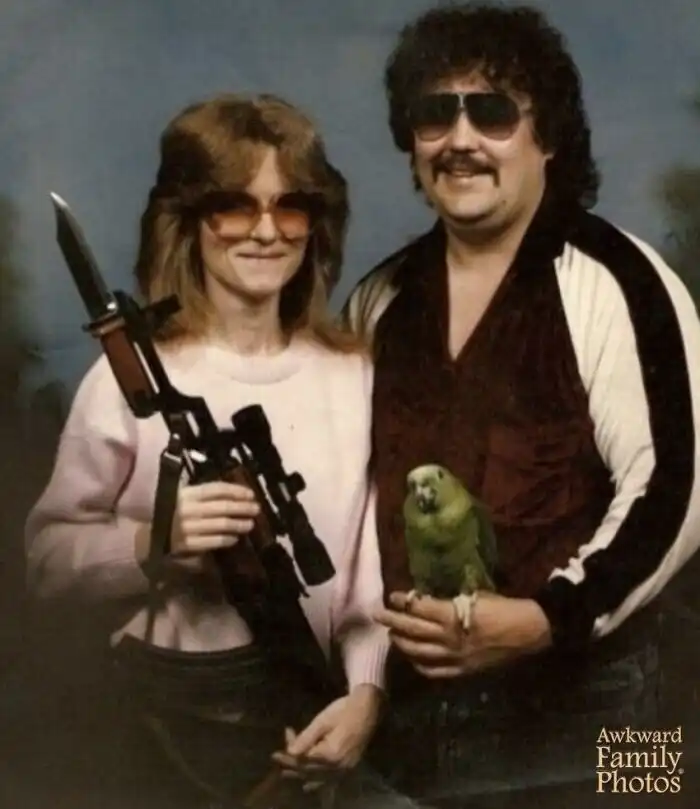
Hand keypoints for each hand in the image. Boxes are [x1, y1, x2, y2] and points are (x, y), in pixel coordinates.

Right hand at [135, 481, 259, 574]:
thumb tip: (233, 495)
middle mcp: (188, 509)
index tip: (251, 493)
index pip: (216, 489)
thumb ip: (203, 495)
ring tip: (250, 524)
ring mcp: (188, 527)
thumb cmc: (169, 513)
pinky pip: (213, 541)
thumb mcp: (182, 497)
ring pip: (221, 524)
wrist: (146, 536)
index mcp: (187, 494)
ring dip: (239, 524)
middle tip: (256, 509)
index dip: (236, 490)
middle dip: (242, 507)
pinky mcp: (188, 544)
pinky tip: (235, 538)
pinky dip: (227, 539)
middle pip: (223, 506)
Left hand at [271, 684, 383, 791]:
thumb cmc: (344, 710)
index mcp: (330, 754)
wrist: (368, 709)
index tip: (274, 754)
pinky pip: (331, 781)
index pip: (303, 760)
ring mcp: (345, 769)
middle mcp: (338, 766)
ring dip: (302, 776)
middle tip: (277, 760)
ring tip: (286, 773)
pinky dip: (318, 783)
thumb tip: (289, 753)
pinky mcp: (349, 767)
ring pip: (319, 778)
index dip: (288, 757)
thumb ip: (306, 738)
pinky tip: (309, 786)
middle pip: (309, 770)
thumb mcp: (323, 721)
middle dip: (292, 765)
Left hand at [374, 591, 551, 678]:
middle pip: (412, 629)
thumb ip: (452, 601)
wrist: (529, 632)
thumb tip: (432, 599)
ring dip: (402, 643)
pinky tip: (413, 658)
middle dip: (393, 621)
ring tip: (392, 635)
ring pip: (419, 652)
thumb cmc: (505, 608)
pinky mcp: (462, 671)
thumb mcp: (477, 596)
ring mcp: (454, 657)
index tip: (392, 596)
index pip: (419, 608)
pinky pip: (434, 671)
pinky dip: (420, 664)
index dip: (403, 601)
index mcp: (452, 616)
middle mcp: (448, 639)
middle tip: (378, 614)